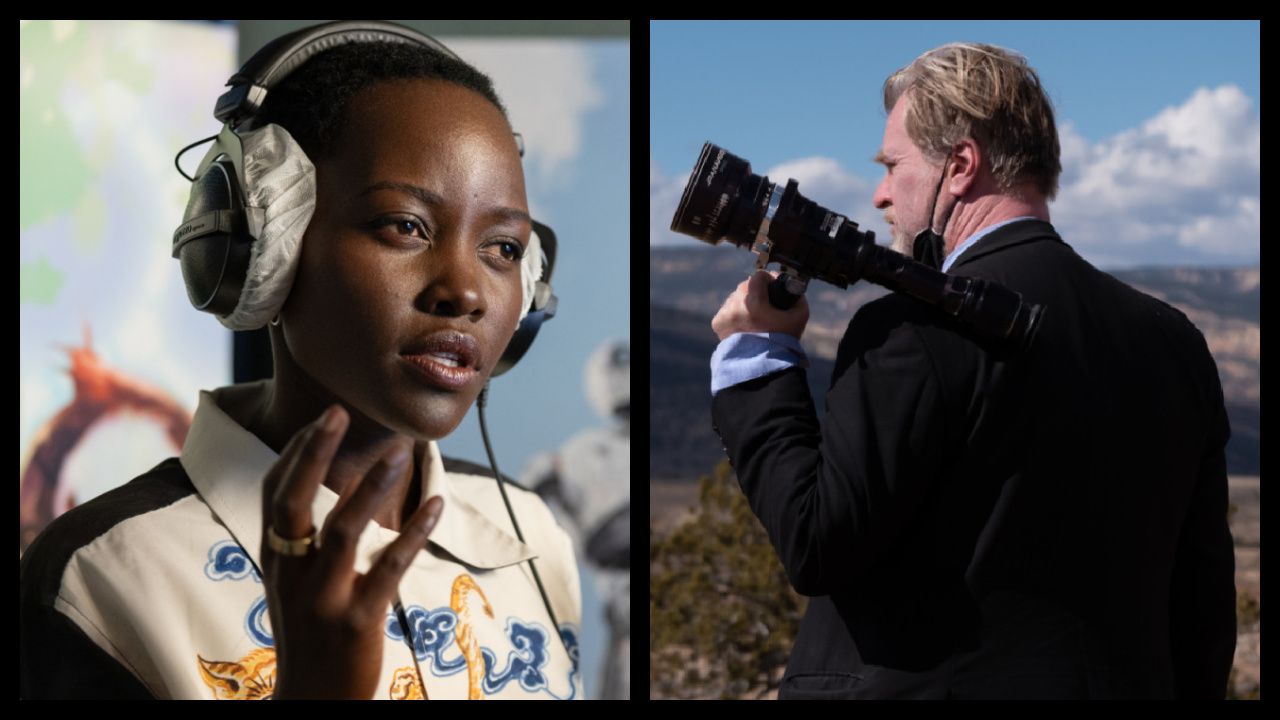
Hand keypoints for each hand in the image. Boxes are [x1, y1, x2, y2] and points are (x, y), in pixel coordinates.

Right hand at [260, 405, 443, 698]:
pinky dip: (414, 533)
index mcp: (275, 559)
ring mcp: (322, 598)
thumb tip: (331, 481)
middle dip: (312, 454)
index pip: (273, 492)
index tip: (323, 416)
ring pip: (343, 531)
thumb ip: (305, 538)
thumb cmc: (310, 633)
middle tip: (337, 411)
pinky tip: (437, 504)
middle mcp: (291, 573)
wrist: (311, 702)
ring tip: (401, 450)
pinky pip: (388, 568)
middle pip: (293, 502)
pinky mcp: (357, 621)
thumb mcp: (296, 582)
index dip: (296, 451)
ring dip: (371, 486)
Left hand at [711, 270, 809, 340]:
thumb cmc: (782, 341)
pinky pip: (727, 310)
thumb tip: (792, 287)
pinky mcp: (718, 323)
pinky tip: (745, 324)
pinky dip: (735, 314)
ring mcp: (724, 314)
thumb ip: (798, 297)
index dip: (769, 279)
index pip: (759, 276)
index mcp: (754, 301)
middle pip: (746, 287)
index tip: (774, 286)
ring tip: (755, 316)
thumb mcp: (799, 316)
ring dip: (744, 302)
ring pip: (735, 298)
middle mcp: (735, 305)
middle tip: (766, 303)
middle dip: (756, 292)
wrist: (762, 366)